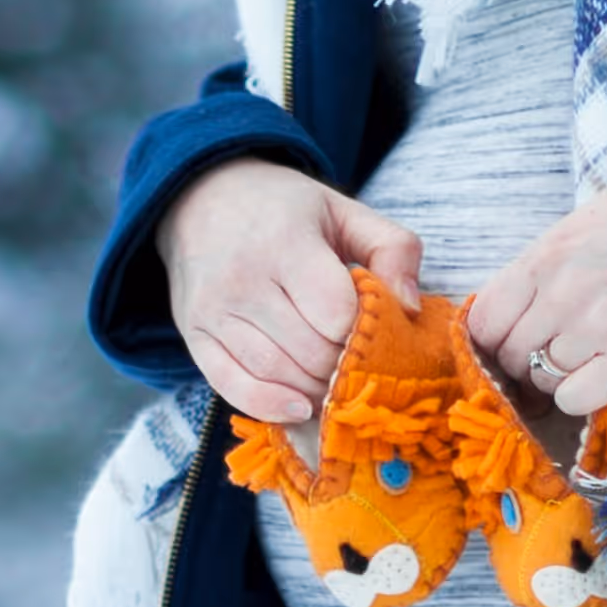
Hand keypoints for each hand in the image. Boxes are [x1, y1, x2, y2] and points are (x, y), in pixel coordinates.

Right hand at [157, 157, 428, 427]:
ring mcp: (213, 313)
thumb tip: (411, 308)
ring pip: (278, 376)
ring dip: (315, 390)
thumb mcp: (344, 210)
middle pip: (311, 353)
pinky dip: (272, 407)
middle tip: (356, 359)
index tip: (369, 326)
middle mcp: (242, 279)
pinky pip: (235, 389)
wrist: (199, 199)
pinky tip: (299, 407)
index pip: (337, 314)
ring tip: (332, 381)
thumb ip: (393, 248)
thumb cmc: (282, 209)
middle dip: (342, 365)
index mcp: (285, 242)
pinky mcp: (195, 338)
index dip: (363, 330)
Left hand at [466, 174, 606, 425]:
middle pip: (510, 354)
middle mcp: (562, 295)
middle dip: (521, 362)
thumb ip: (543, 261)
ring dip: (555, 377)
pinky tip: (599, 377)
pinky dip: (578, 395)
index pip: (485, 319)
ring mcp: (595, 329)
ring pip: (542, 379)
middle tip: (546, 356)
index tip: (507, 341)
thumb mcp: (585, 222)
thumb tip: (509, 302)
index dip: (492, 338)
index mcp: (545, 256)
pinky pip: (574, 399)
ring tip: (585, 357)